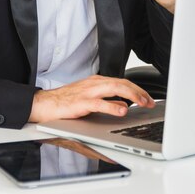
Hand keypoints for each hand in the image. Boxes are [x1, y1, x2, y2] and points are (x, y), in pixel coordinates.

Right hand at [28, 74, 154, 122]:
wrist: (44, 104)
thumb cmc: (65, 102)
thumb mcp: (90, 100)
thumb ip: (108, 102)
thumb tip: (123, 106)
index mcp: (97, 82)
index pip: (122, 82)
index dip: (137, 90)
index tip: (148, 99)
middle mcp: (94, 84)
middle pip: (121, 83)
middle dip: (138, 91)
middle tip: (150, 102)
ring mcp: (87, 92)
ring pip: (114, 88)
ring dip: (131, 95)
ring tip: (142, 102)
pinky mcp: (80, 103)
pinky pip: (99, 103)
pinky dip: (112, 106)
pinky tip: (122, 111)